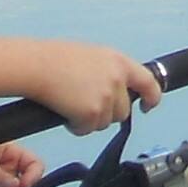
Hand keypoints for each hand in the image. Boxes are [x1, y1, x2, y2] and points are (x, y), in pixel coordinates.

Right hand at [29, 44, 163, 136]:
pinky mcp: (92, 113)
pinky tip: (64, 111)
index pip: (148, 82)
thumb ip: (109, 72)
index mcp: (119, 61)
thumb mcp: (92, 57)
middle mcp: (117, 79)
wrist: (36, 66)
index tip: (147, 106)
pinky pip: (87, 130)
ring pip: (104, 123)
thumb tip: (115, 89)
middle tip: (83, 103)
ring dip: (89, 120)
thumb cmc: (54, 59)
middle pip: (123, 111)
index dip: (151, 97)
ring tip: (70, 103)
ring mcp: (107, 97)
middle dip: (106, 113)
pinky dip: (75, 126)